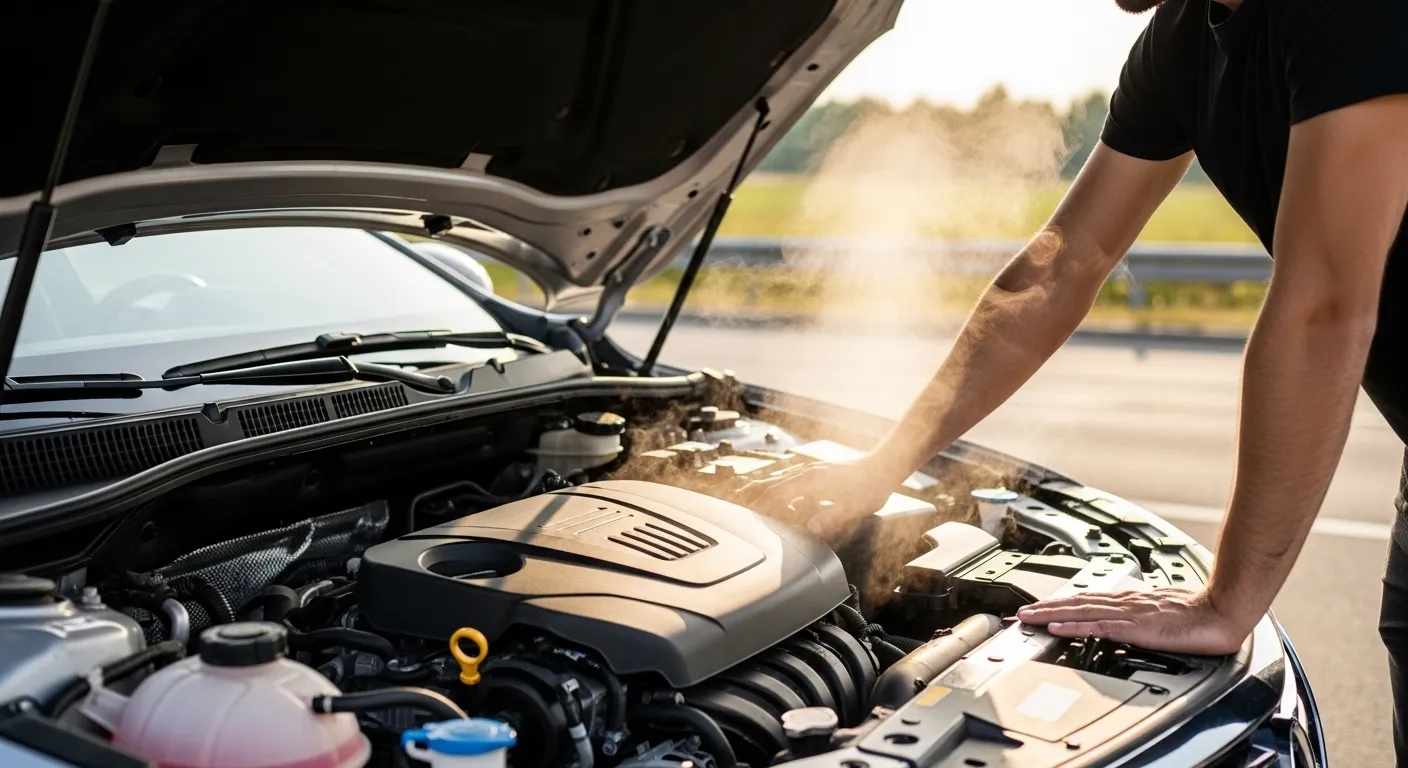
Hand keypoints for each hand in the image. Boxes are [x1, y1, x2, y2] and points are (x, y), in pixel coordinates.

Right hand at [735, 457, 896, 536]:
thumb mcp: (854, 507)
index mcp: (812, 482)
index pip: (778, 492)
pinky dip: (776, 484)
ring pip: (779, 478)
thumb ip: (832, 517)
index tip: (745, 511)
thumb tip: (812, 529)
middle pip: (772, 482)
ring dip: (762, 486)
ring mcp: (812, 471)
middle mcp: (808, 474)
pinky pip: (789, 478)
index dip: (760, 502)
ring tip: (747, 493)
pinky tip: (777, 490)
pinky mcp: (818, 472)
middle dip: (752, 491)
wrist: (885, 464)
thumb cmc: (871, 486)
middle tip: (733, 498)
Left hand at [1015, 588, 1250, 655]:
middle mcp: (1126, 602)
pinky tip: (1057, 627)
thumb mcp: (1164, 614)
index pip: (1088, 600)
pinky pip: (1099, 626)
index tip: (1040, 608)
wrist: (1224, 610)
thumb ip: (1144, 617)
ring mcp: (1130, 613)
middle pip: (1077, 603)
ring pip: (1081, 611)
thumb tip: (1131, 623)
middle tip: (1021, 613)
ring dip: (1051, 614)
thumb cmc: (1201, 613)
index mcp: (1132, 600)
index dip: (1062, 604)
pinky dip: (1074, 625)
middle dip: (1046, 607)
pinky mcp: (1137, 626)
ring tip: (1028, 617)